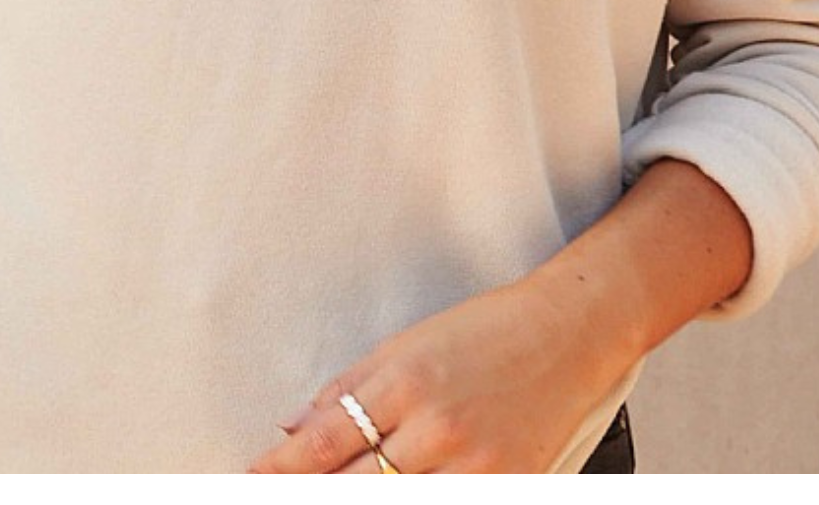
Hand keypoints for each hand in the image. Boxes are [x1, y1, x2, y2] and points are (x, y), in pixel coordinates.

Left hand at [247, 273, 628, 474]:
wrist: (567, 334)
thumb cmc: (484, 332)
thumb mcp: (404, 344)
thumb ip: (347, 389)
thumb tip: (293, 431)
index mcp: (403, 383)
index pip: (324, 442)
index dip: (282, 470)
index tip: (252, 480)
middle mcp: (435, 429)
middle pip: (356, 485)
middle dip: (311, 495)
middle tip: (275, 498)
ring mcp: (473, 467)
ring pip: (399, 502)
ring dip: (357, 500)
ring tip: (318, 499)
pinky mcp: (505, 486)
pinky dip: (414, 503)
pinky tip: (396, 495)